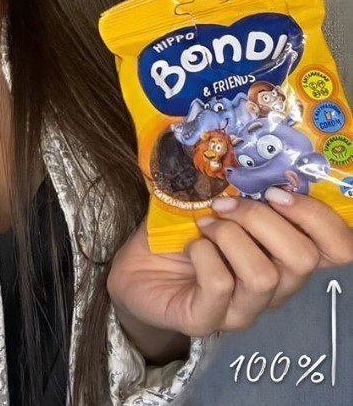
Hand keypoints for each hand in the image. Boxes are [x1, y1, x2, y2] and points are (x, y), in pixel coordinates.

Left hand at [107, 193, 352, 337]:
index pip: (339, 249)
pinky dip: (204, 256)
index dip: (319, 217)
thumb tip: (252, 148)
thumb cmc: (185, 228)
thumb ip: (243, 184)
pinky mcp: (207, 320)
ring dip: (230, 237)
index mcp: (286, 254)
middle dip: (261, 219)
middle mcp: (276, 288)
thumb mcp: (218, 197)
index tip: (276, 192)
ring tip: (206, 226)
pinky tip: (191, 247)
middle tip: (226, 205)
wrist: (137, 266)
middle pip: (303, 259)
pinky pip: (220, 286)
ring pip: (264, 276)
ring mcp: (244, 310)